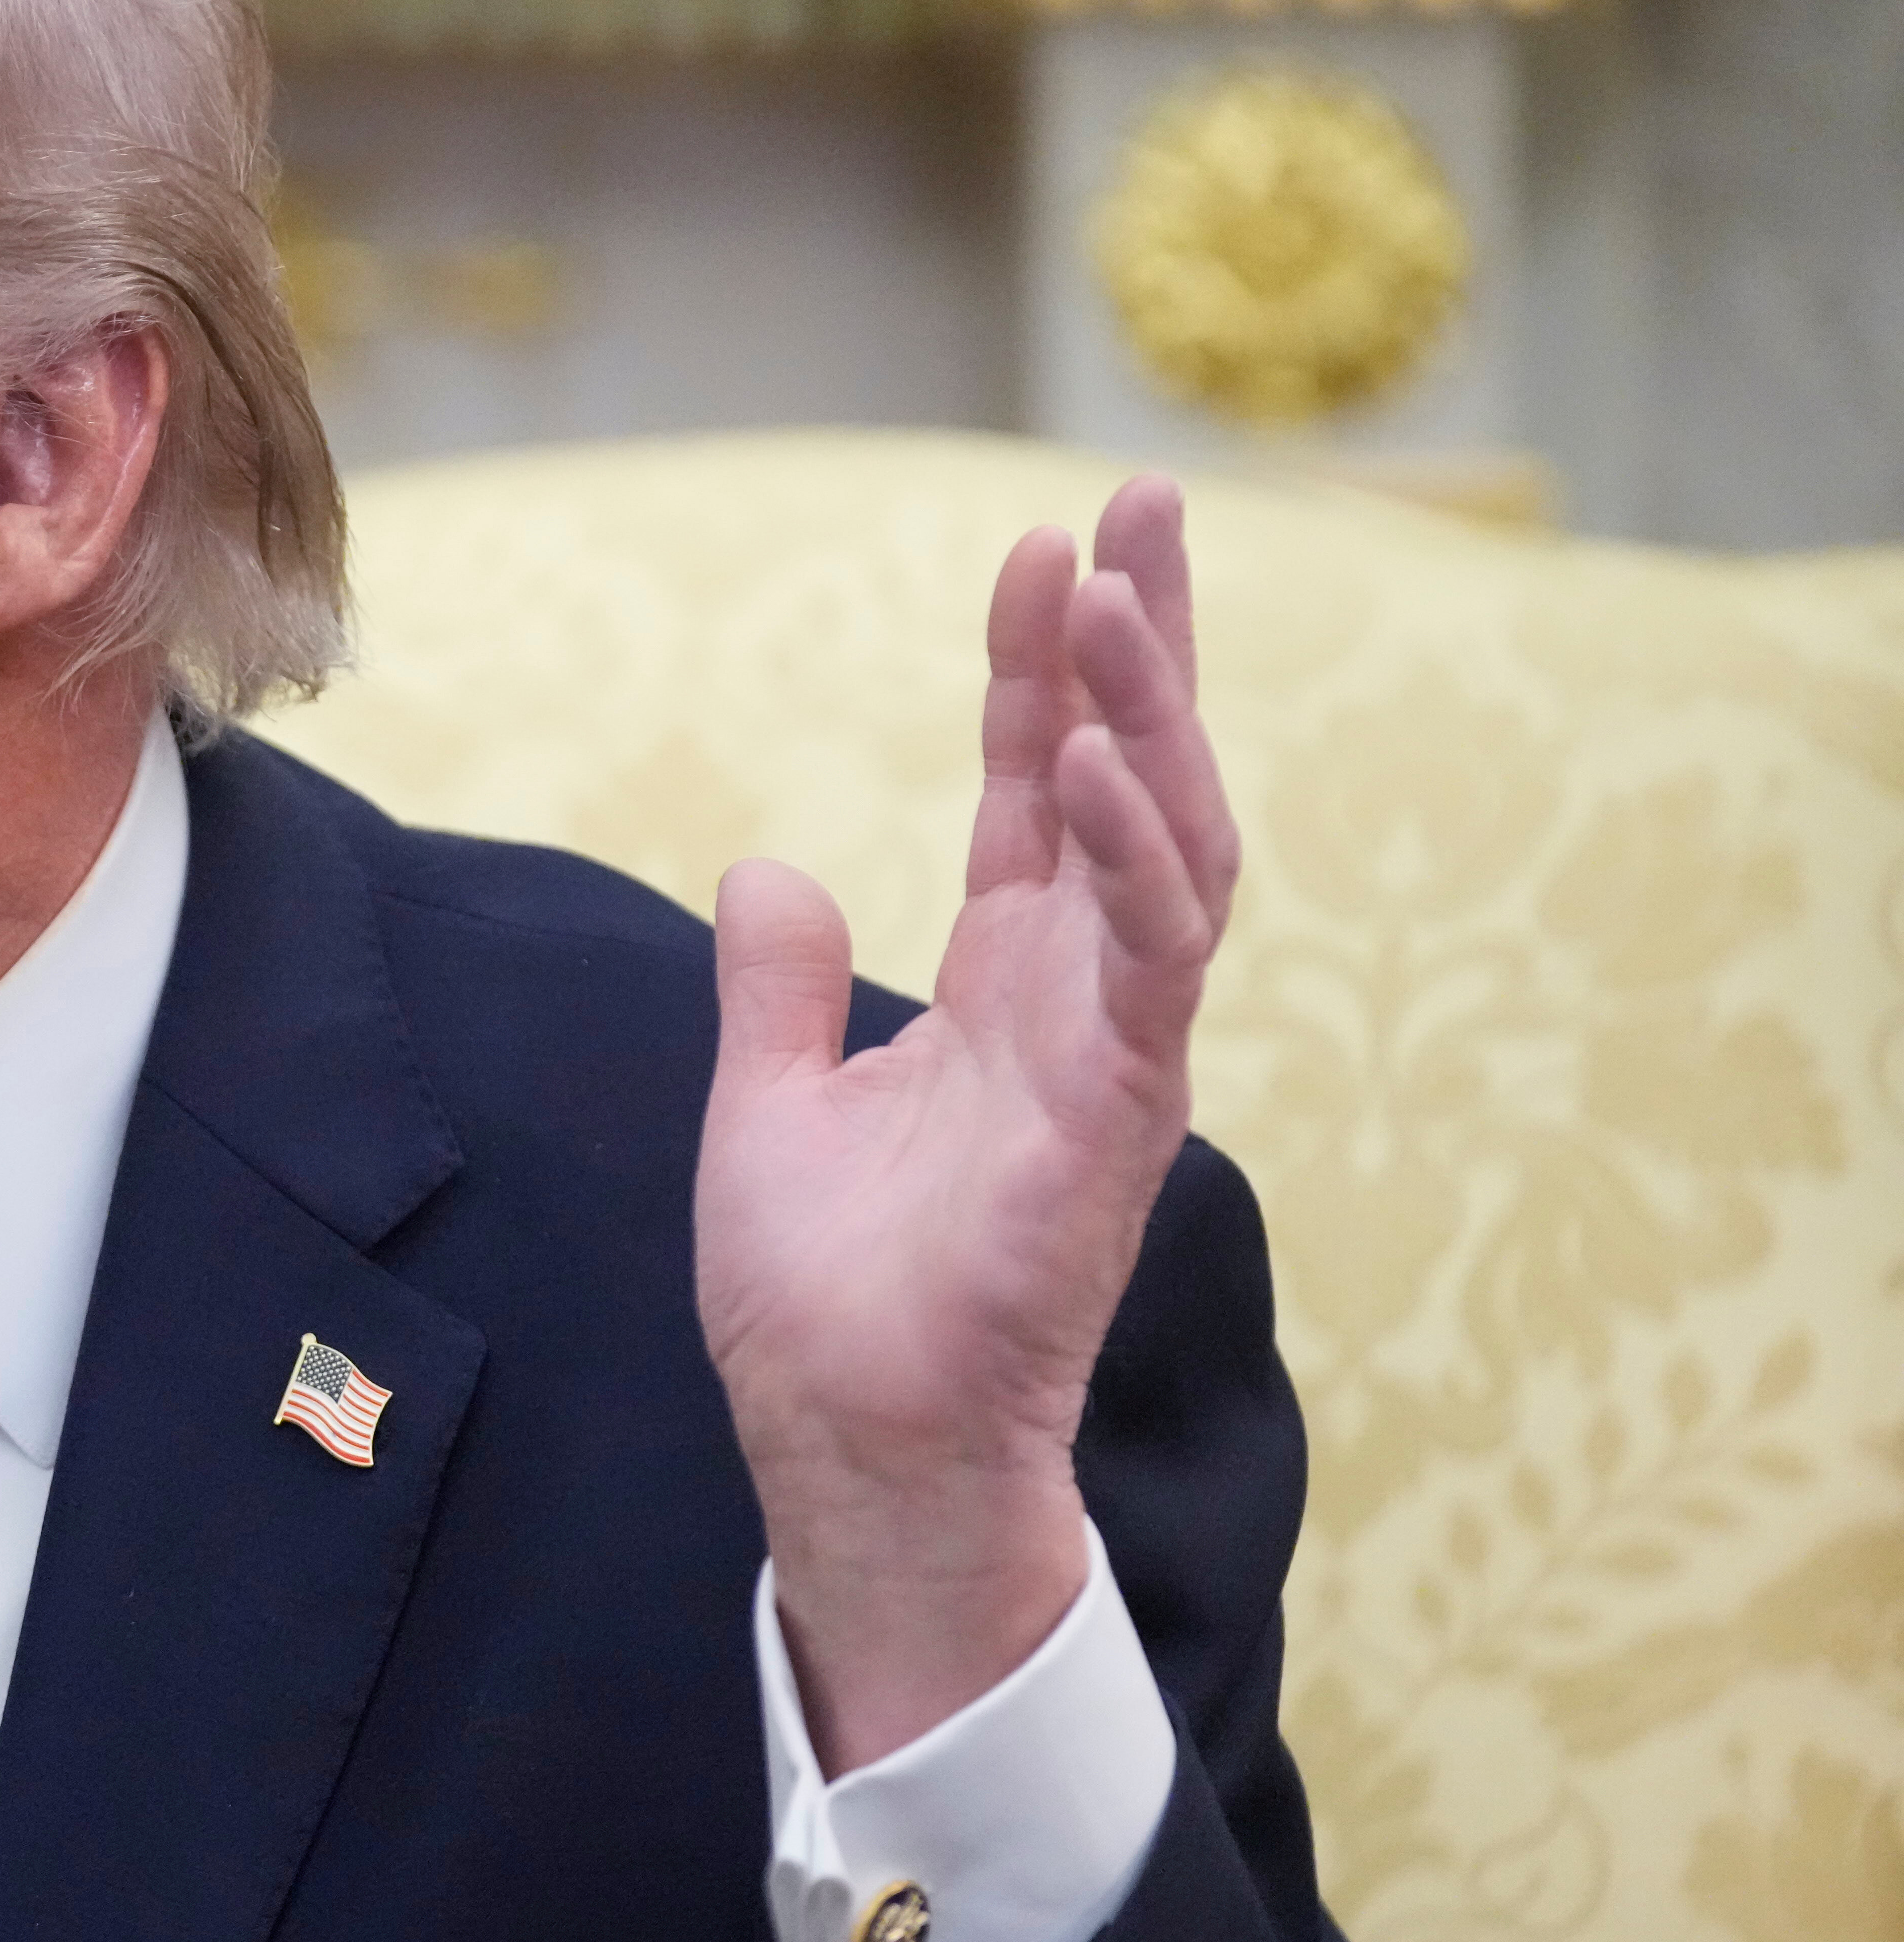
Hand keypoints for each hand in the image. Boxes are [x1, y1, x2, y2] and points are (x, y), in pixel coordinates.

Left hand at [694, 476, 1237, 1774]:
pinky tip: (1099, 764)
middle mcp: (1081, 1004)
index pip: (1044, 790)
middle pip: (1138, 783)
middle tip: (1142, 500)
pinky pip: (1150, 963)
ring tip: (1121, 590)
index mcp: (1008, 989)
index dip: (1046, 671)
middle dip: (1146, 642)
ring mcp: (1115, 1059)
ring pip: (1172, 849)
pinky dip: (1128, 858)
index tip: (1044, 551)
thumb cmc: (830, 1301)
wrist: (846, 1441)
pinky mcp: (1117, 1122)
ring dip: (1151, 717)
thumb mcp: (773, 1104)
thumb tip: (768, 869)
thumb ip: (779, 987)